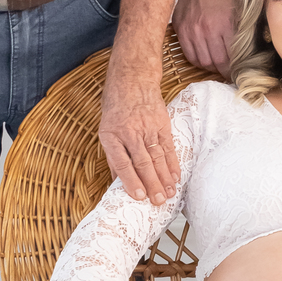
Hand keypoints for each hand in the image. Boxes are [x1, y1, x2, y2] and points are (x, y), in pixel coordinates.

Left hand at [99, 67, 179, 204]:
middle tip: (159, 202)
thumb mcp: (106, 129)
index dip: (131, 181)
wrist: (133, 79)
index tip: (138, 196)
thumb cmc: (116, 106)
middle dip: (151, 184)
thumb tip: (117, 182)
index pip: (122, 163)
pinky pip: (168, 147)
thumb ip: (113, 155)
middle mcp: (130, 132)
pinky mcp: (162, 124)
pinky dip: (172, 163)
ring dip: (164, 178)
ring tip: (169, 194)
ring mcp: (147, 127)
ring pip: (157, 157)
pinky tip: (175, 176)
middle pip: (142, 162)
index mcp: (111, 135)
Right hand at [173, 0, 233, 73]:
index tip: (238, 72)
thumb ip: (240, 31)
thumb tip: (248, 52)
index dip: (234, 68)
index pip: (231, 56)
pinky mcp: (181, 32)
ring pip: (203, 61)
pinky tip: (205, 59)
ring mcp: (192, 32)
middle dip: (224, 71)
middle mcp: (207, 29)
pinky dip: (198, 61)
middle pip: (217, 62)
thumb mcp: (236, 11)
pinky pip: (190, 56)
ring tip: (217, 66)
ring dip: (211, 67)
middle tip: (228, 72)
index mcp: (224, 24)